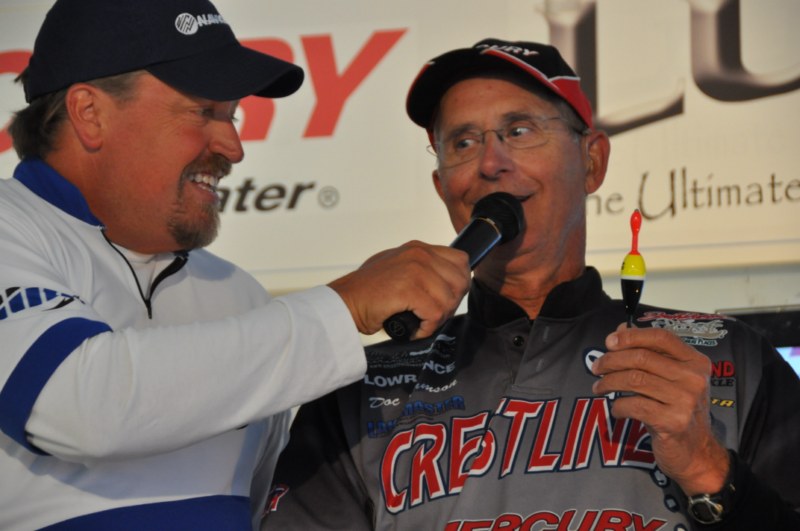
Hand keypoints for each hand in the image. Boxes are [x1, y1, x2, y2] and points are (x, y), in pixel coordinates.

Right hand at [328, 241, 470, 338]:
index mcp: (418, 248)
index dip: (457, 284)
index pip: (460, 260)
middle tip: (433, 316)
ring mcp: (415, 269)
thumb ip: (422, 270)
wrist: (343, 303)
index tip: (445, 299)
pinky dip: (427, 328)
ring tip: (420, 323)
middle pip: (460, 280)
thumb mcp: (398, 270)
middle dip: (451, 303)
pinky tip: (413, 328)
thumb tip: (446, 286)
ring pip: (450, 299)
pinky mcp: (409, 288)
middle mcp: (419, 254)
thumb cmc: (367, 293)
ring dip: (438, 318)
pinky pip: (436, 313)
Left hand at [591, 323, 728, 494]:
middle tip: (596, 368)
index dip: (631, 336)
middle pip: (642, 357)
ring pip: (634, 379)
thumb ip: (648, 353)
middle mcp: (694, 378)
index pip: (661, 337)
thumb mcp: (669, 380)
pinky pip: (634, 405)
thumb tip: (620, 329)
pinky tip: (616, 409)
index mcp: (695, 362)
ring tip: (599, 388)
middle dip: (611, 360)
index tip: (609, 342)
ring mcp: (686, 401)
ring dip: (609, 382)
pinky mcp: (673, 422)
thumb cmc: (677, 411)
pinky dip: (618, 406)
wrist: (695, 452)